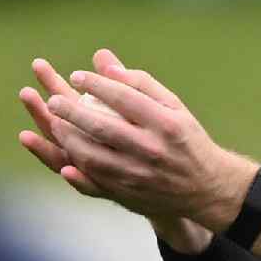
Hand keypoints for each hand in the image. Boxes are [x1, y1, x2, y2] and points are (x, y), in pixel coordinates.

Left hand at [19, 50, 255, 241]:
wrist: (206, 187)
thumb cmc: (187, 139)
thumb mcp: (175, 108)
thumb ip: (142, 85)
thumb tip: (106, 66)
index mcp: (167, 124)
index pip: (125, 98)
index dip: (97, 85)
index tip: (77, 75)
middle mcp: (153, 149)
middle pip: (103, 127)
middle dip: (72, 111)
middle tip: (54, 100)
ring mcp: (139, 175)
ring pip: (93, 156)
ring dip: (68, 138)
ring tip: (56, 124)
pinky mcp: (129, 194)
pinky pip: (94, 182)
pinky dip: (76, 169)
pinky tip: (64, 155)